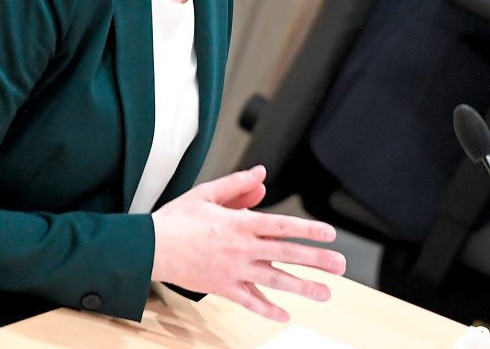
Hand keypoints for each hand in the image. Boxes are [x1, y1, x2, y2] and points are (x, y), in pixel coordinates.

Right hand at [151, 165, 346, 320]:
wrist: (149, 248)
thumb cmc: (177, 219)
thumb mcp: (208, 193)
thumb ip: (238, 185)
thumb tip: (262, 174)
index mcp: (240, 223)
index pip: (282, 225)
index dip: (308, 230)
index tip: (330, 234)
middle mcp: (242, 248)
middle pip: (286, 254)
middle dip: (316, 260)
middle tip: (340, 265)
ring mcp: (233, 271)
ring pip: (274, 280)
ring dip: (302, 286)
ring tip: (325, 293)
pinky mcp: (222, 288)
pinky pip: (249, 302)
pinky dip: (267, 310)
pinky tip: (285, 316)